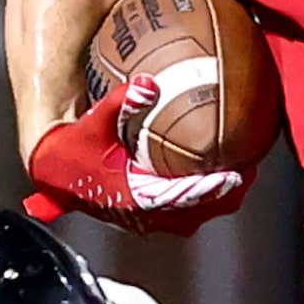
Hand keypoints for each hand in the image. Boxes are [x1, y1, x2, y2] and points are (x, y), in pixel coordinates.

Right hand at [24, 75, 247, 236]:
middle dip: (225, 194)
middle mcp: (144, 215)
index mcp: (133, 197)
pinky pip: (187, 214)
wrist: (54, 171)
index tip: (235, 176)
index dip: (210, 188)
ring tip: (243, 177)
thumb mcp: (95, 123)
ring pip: (196, 216)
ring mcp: (149, 220)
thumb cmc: (73, 149)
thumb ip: (121, 101)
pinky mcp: (150, 218)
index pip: (181, 197)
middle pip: (198, 211)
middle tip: (249, 171)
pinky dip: (206, 200)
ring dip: (219, 199)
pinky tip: (220, 182)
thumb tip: (148, 83)